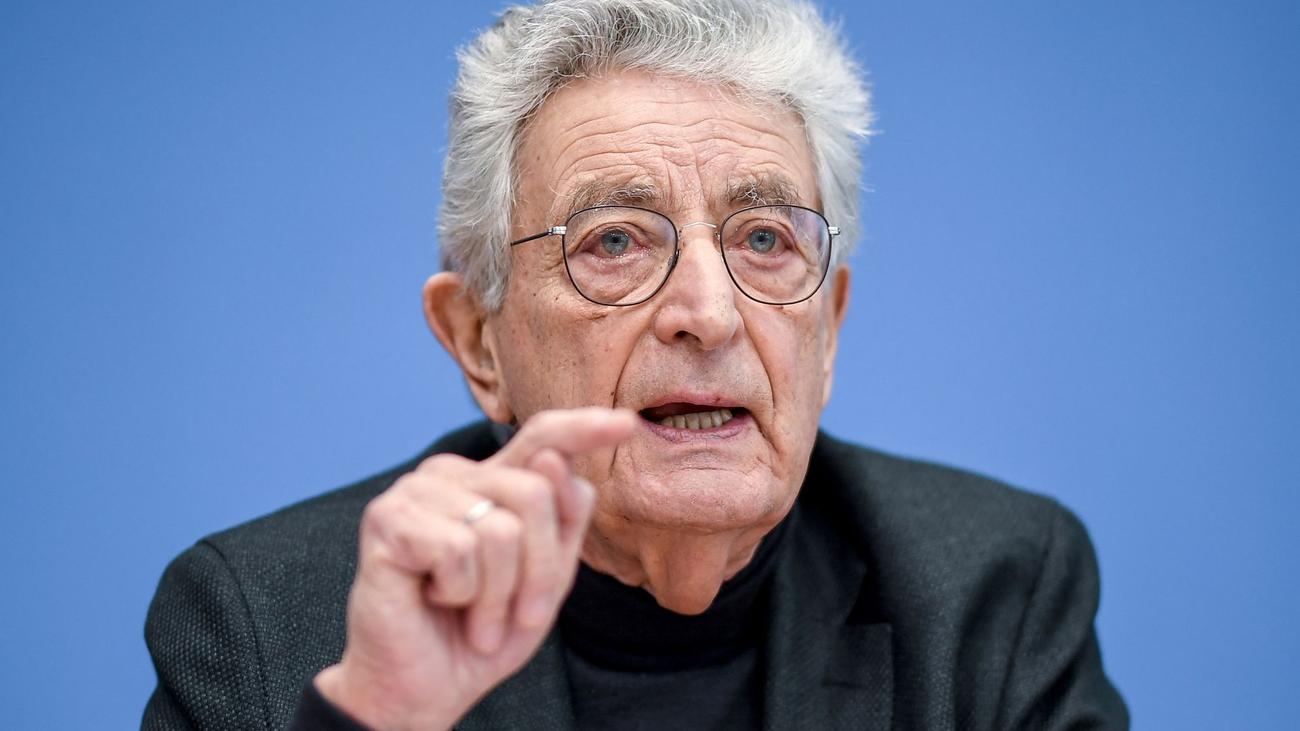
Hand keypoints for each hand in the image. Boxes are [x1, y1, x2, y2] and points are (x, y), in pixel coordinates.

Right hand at [314, 407, 636, 729]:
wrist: (427, 688)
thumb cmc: (485, 632)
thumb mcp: (548, 578)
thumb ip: (563, 520)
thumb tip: (553, 460)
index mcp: (491, 483)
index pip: (542, 438)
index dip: (584, 428)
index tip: (626, 424)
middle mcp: (452, 475)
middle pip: (537, 492)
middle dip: (538, 570)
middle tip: (510, 614)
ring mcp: (416, 491)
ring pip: (501, 528)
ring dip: (497, 593)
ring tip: (472, 614)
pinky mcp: (387, 518)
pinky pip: (459, 548)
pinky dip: (459, 592)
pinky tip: (434, 600)